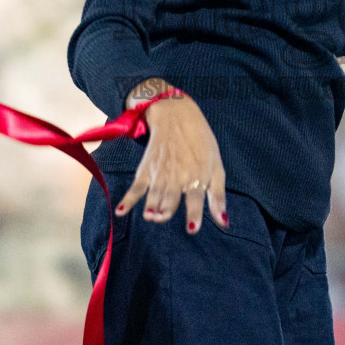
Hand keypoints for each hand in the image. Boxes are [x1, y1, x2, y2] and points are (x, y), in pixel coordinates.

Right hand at [116, 80, 227, 233]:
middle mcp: (178, 176)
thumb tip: (224, 222)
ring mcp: (160, 173)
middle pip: (171, 197)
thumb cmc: (201, 143)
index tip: (192, 228)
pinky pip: (136, 187)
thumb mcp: (216, 167)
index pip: (196, 198)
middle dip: (166, 209)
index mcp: (197, 176)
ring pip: (154, 193)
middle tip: (162, 217)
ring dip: (151, 205)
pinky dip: (127, 199)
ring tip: (150, 215)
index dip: (193, 213)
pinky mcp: (146, 170)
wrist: (177, 115)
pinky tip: (120, 212)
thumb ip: (218, 196)